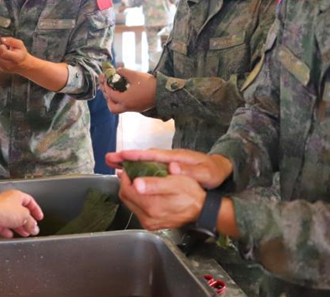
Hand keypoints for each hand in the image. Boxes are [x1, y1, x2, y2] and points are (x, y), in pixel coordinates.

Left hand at [0, 37, 30, 73]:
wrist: (22, 65)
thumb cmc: (21, 53)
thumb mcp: (20, 44)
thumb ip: (11, 41)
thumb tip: (2, 39)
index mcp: (16, 58)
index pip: (3, 53)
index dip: (1, 47)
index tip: (4, 46)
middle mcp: (8, 65)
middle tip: (0, 47)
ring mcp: (2, 68)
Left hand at [0, 189, 42, 237]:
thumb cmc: (2, 210)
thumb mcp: (24, 216)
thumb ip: (31, 222)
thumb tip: (34, 227)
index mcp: (16, 196)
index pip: (29, 201)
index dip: (36, 209)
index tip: (39, 217)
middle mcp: (7, 202)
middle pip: (20, 212)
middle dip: (27, 221)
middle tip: (33, 228)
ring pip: (11, 220)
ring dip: (19, 227)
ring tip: (25, 234)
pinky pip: (2, 226)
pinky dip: (7, 231)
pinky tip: (10, 235)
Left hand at [99, 67, 156, 112]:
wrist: (163, 92)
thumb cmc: (149, 84)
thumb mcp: (135, 75)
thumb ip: (124, 72)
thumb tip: (117, 70)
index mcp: (125, 100)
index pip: (110, 94)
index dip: (106, 86)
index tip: (106, 79)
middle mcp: (128, 107)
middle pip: (112, 108)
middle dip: (108, 99)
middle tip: (108, 90)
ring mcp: (134, 109)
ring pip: (119, 109)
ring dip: (115, 101)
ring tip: (115, 91)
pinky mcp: (139, 108)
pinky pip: (126, 107)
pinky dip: (122, 101)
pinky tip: (125, 92)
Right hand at [106, 149, 232, 188]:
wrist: (221, 169)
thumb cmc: (213, 171)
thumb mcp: (206, 173)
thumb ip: (190, 171)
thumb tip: (172, 168)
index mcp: (175, 157)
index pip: (152, 155)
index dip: (136, 155)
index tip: (121, 155)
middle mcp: (167, 158)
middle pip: (143, 157)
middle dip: (125, 157)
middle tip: (108, 158)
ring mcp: (166, 162)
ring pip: (143, 162)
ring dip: (128, 163)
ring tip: (111, 164)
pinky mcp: (166, 169)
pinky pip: (148, 168)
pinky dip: (136, 169)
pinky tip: (128, 174)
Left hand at [117, 170, 205, 230]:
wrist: (201, 210)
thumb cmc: (190, 194)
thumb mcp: (174, 183)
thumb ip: (154, 184)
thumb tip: (136, 184)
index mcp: (151, 206)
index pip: (126, 190)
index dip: (125, 177)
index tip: (129, 169)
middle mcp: (148, 218)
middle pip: (125, 197)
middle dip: (127, 184)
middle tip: (133, 173)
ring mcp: (149, 222)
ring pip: (130, 203)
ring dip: (132, 191)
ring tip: (139, 180)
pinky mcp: (151, 224)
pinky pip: (137, 210)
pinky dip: (138, 199)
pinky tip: (145, 191)